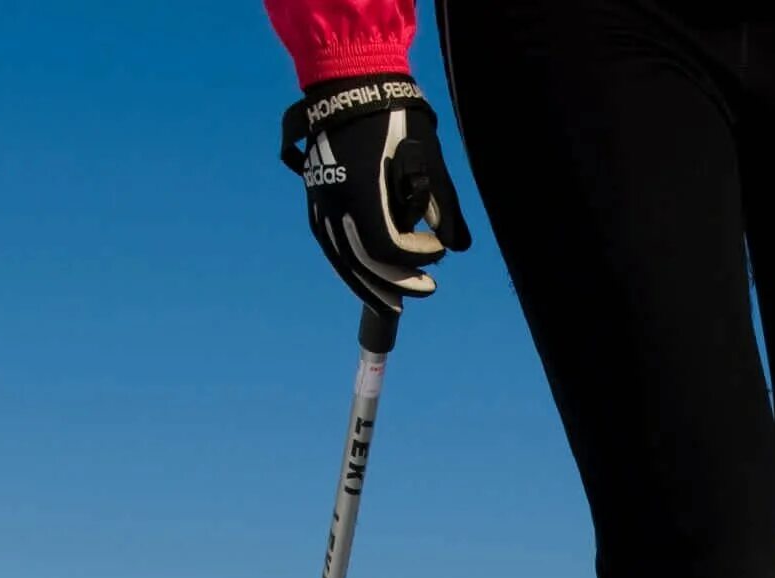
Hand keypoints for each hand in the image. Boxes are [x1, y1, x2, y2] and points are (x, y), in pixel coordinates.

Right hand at [279, 75, 472, 316]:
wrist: (350, 81)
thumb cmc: (396, 117)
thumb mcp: (429, 159)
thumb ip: (444, 206)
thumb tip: (458, 246)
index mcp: (363, 195)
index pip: (389, 248)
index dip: (417, 258)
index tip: (439, 253)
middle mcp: (336, 203)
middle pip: (362, 263)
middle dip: (394, 284)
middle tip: (424, 291)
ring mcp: (321, 200)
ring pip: (340, 257)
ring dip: (366, 283)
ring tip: (390, 300)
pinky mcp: (316, 195)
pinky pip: (328, 242)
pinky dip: (347, 264)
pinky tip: (363, 274)